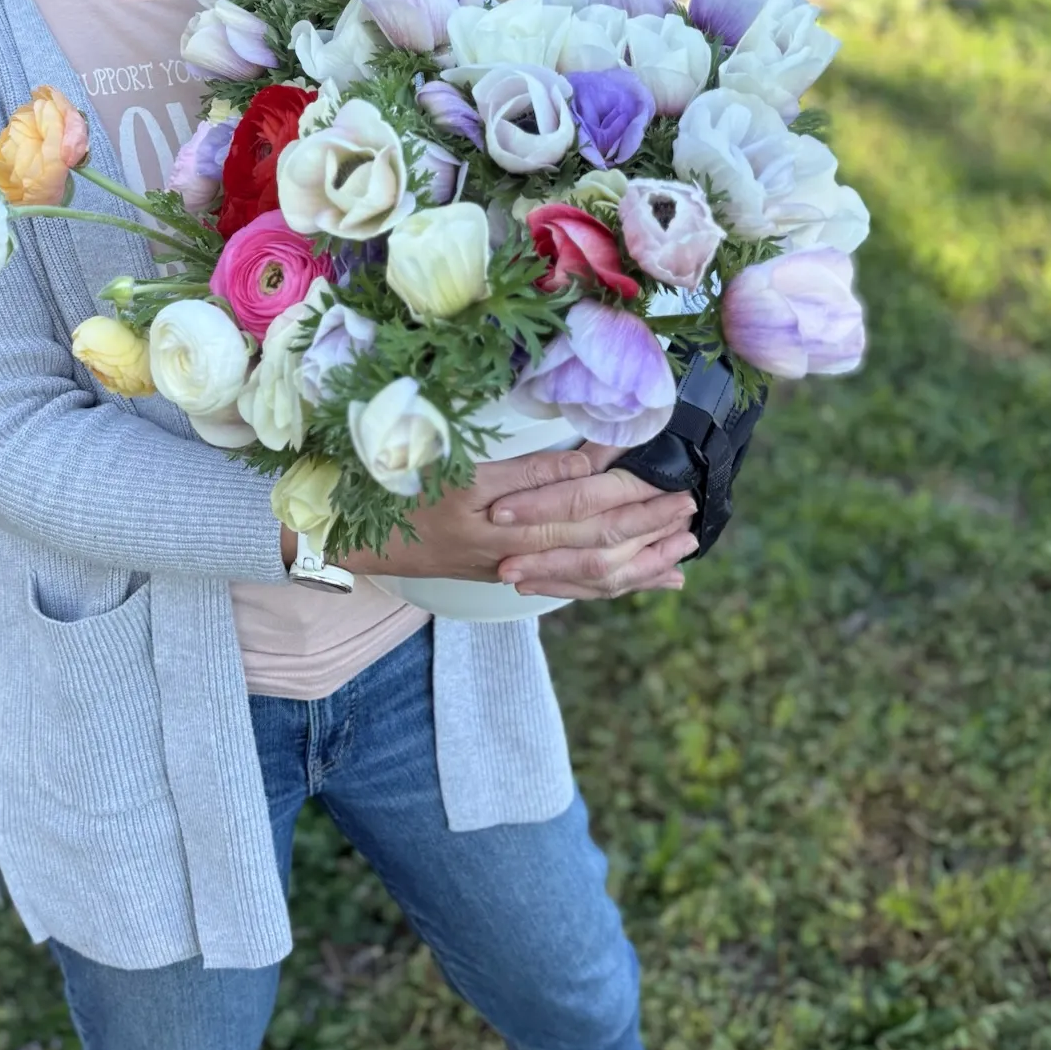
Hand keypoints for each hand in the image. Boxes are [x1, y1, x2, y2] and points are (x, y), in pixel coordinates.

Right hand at [340, 447, 696, 599]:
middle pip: (596, 542)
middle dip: (646, 523)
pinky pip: (577, 588)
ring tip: (683, 545)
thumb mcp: (455, 470)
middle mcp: (515, 552)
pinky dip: (620, 584)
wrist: (363, 541)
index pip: (578, 504)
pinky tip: (653, 579)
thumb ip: (525, 471)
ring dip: (642, 558)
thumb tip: (585, 462)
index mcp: (502, 520)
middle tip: (687, 502)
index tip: (659, 464)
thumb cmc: (403, 495)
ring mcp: (516, 570)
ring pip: (593, 574)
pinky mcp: (514, 576)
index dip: (623, 485)